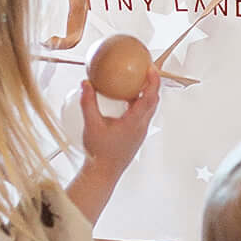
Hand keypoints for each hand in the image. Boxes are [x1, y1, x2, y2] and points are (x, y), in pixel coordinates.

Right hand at [78, 66, 159, 181]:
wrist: (103, 173)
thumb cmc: (99, 153)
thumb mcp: (91, 125)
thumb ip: (88, 103)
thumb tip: (86, 84)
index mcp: (134, 122)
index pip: (150, 97)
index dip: (153, 80)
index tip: (151, 67)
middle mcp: (141, 126)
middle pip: (154, 100)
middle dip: (153, 83)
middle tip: (145, 68)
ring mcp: (141, 131)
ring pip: (149, 108)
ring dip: (147, 93)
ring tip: (136, 80)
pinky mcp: (136, 135)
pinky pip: (143, 114)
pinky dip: (139, 102)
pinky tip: (126, 98)